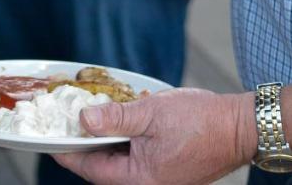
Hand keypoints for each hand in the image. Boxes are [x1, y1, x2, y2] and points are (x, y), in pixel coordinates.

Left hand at [53, 88, 256, 184]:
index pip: (92, 170)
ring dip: (104, 142)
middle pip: (103, 168)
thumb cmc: (203, 121)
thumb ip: (114, 118)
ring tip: (88, 119)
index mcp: (142, 179)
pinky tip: (117, 122)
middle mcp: (149, 183)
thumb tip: (83, 120)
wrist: (241, 126)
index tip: (50, 140)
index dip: (69, 153)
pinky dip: (122, 141)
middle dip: (84, 146)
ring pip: (119, 162)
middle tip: (65, 125)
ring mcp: (160, 177)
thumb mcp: (150, 113)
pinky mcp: (167, 168)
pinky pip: (136, 157)